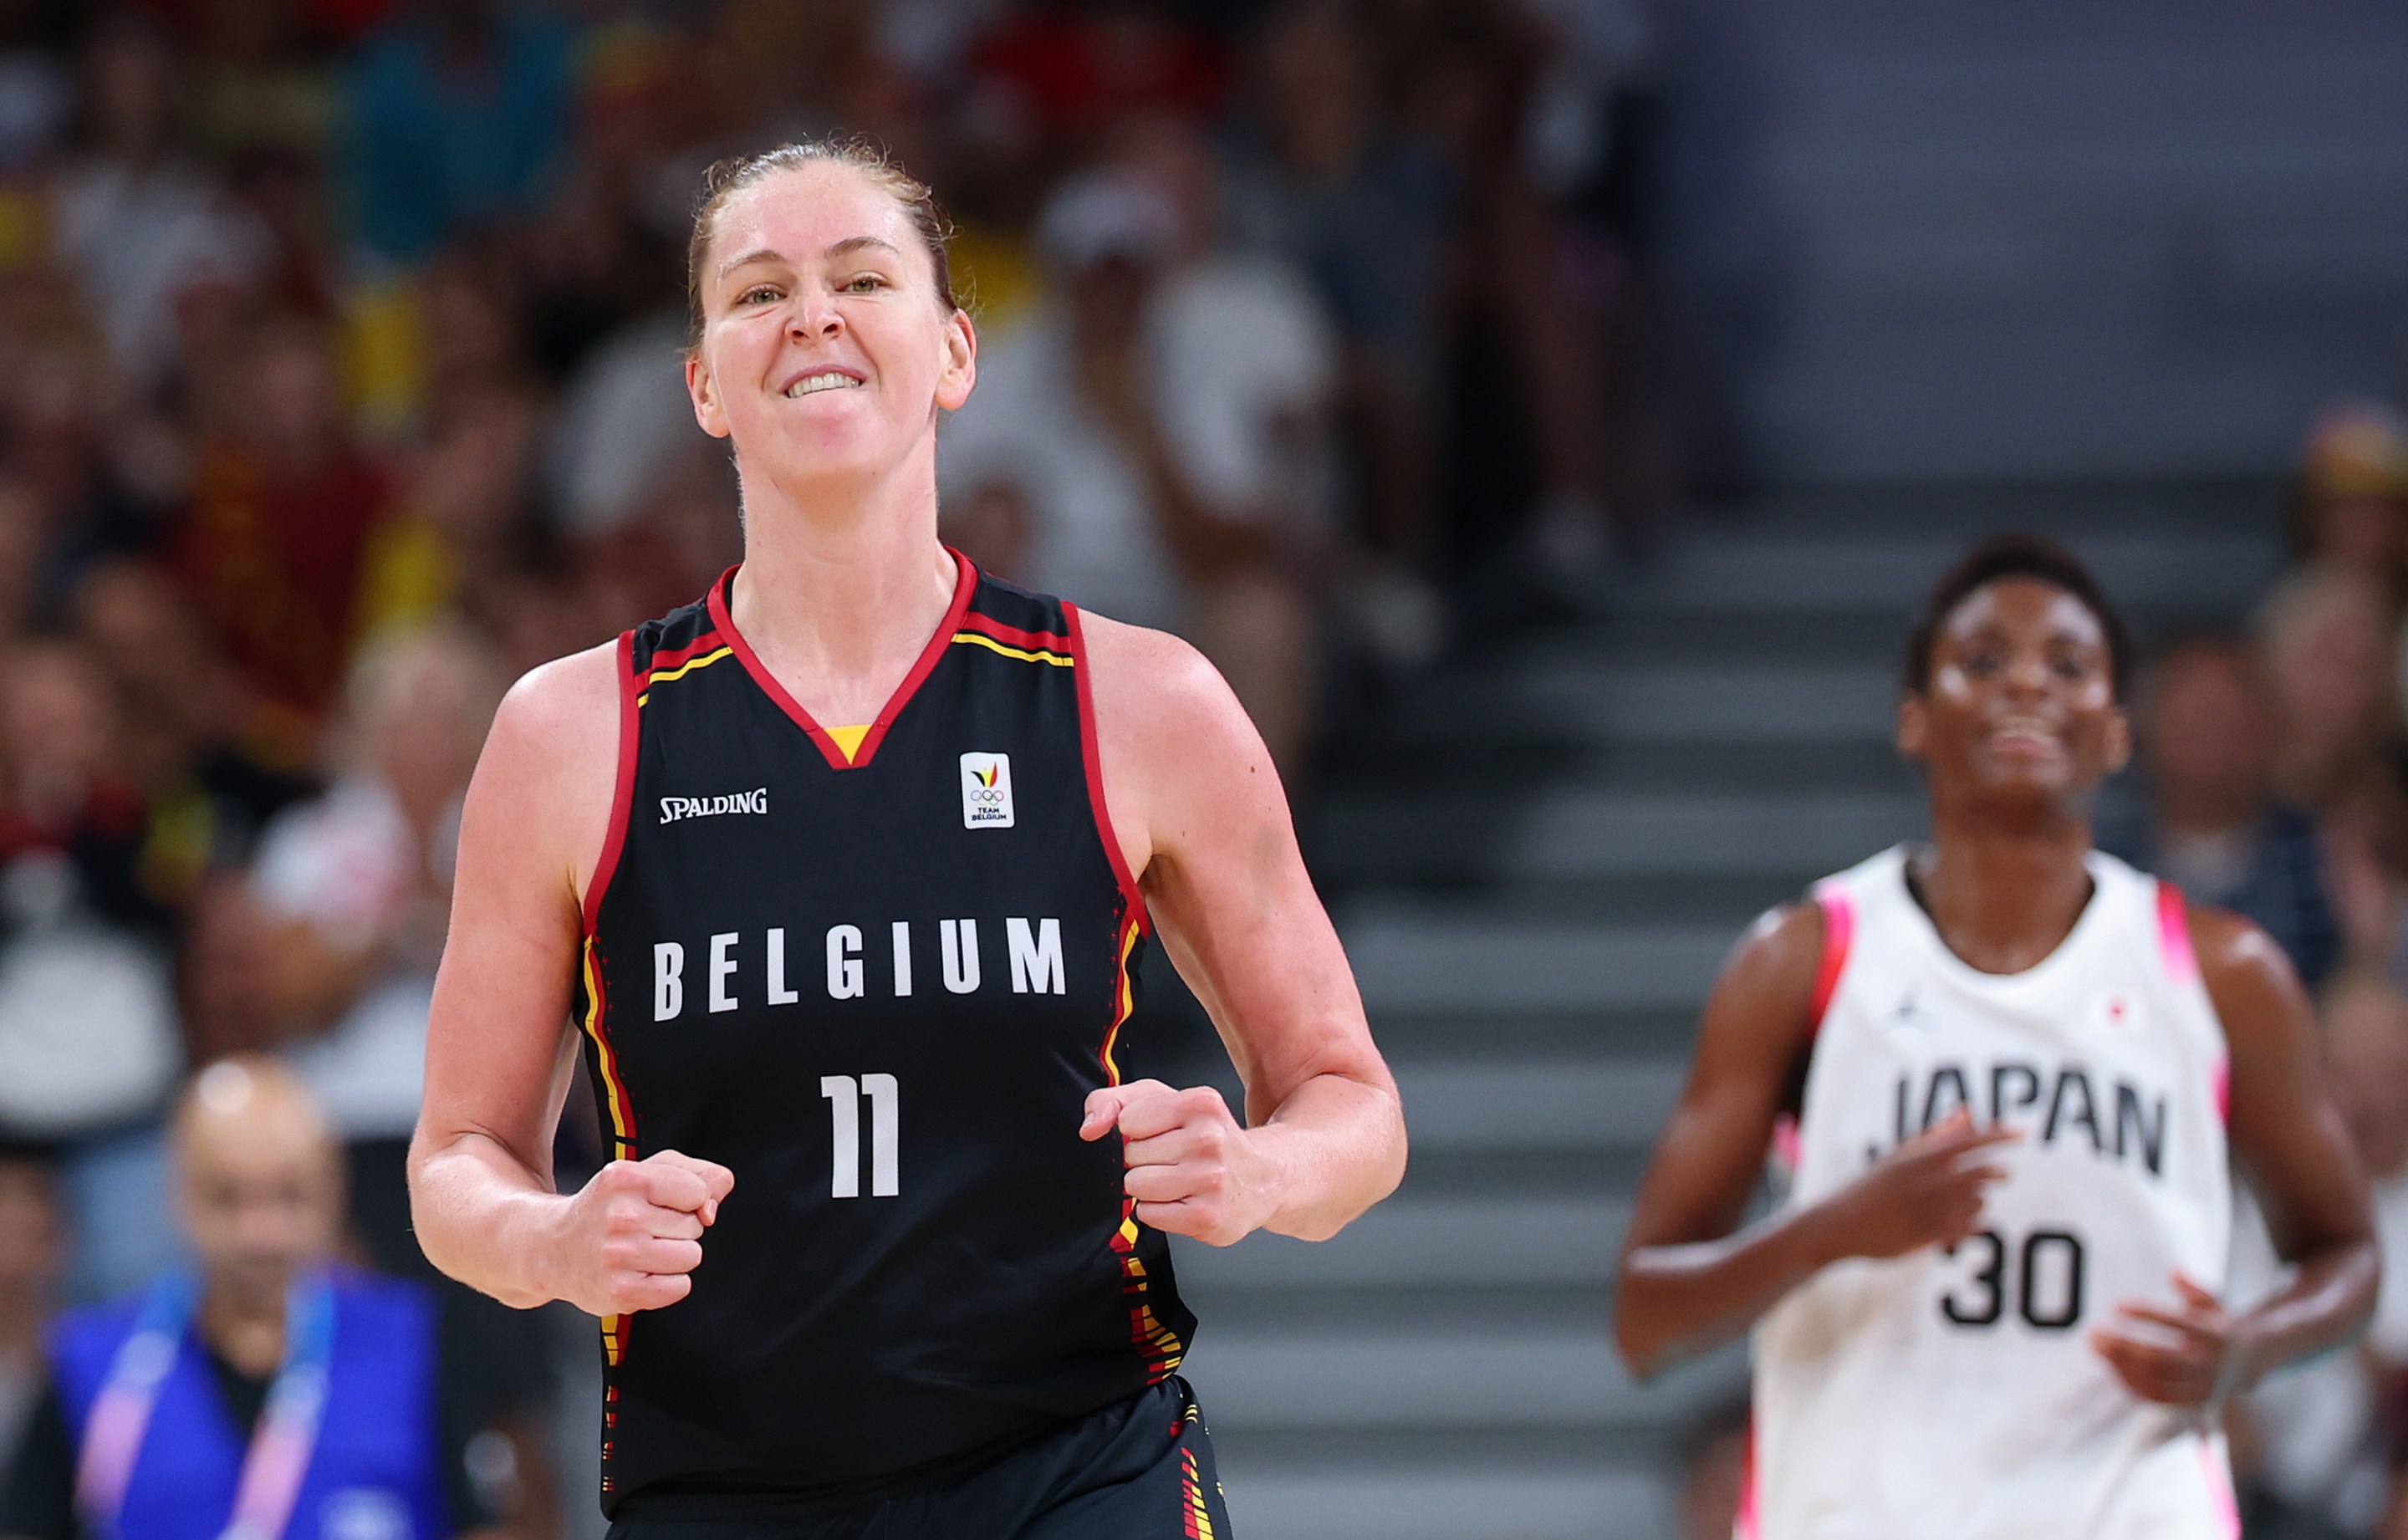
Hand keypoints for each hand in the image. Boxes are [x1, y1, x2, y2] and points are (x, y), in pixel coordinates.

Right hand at [546, 1150, 732, 1316]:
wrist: (555, 1248)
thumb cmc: (609, 1206)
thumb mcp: (649, 1171)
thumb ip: (699, 1174)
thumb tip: (712, 1208)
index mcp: (625, 1178)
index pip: (698, 1191)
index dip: (687, 1199)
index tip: (660, 1202)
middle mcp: (619, 1216)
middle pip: (695, 1226)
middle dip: (677, 1228)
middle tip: (642, 1228)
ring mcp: (618, 1257)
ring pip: (691, 1256)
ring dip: (674, 1256)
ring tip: (641, 1250)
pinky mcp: (621, 1292)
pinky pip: (680, 1287)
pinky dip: (668, 1282)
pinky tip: (640, 1271)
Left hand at [1080, 1080, 1275, 1246]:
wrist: (1263, 1177)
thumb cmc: (1207, 1137)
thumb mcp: (1164, 1101)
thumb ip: (1114, 1101)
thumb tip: (1090, 1128)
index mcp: (1201, 1104)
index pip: (1128, 1120)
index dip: (1137, 1130)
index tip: (1162, 1133)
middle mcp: (1209, 1140)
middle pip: (1131, 1155)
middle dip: (1145, 1160)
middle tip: (1176, 1159)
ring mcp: (1210, 1180)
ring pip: (1136, 1186)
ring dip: (1149, 1187)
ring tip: (1179, 1180)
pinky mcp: (1206, 1217)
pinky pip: (1148, 1214)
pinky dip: (1157, 1210)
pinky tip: (1184, 1199)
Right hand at [1815, 1110, 2017, 1260]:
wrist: (1842, 1223)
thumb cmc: (1873, 1186)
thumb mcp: (1901, 1156)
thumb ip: (1937, 1134)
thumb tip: (1967, 1111)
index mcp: (1920, 1156)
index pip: (1969, 1140)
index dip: (1999, 1135)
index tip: (2022, 1133)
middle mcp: (1928, 1180)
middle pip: (1981, 1172)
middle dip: (1997, 1173)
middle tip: (2003, 1174)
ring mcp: (1930, 1208)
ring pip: (1978, 1202)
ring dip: (1980, 1201)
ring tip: (1970, 1201)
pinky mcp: (1930, 1234)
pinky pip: (1969, 1228)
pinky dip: (1972, 1224)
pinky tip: (1964, 1223)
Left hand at [2092, 1272, 2250, 1406]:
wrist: (2254, 1362)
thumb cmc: (2221, 1326)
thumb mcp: (2215, 1302)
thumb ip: (2194, 1289)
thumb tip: (2174, 1273)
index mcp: (2214, 1334)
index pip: (2178, 1323)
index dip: (2146, 1315)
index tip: (2117, 1306)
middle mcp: (2207, 1362)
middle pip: (2160, 1357)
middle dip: (2122, 1346)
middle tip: (2095, 1332)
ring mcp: (2199, 1384)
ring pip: (2155, 1380)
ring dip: (2120, 1365)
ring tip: (2097, 1347)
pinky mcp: (2192, 1400)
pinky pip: (2156, 1397)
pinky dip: (2130, 1384)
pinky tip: (2111, 1367)